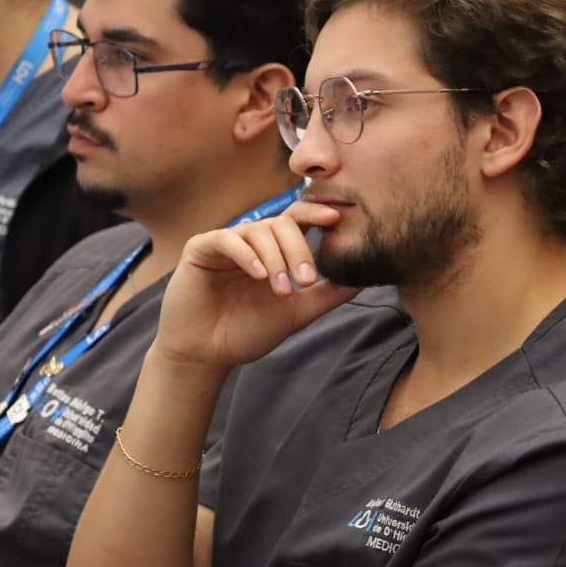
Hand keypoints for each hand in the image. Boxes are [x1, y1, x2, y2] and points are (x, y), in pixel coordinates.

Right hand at [152, 201, 360, 368]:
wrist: (206, 353)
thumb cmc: (248, 331)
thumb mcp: (296, 312)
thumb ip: (328, 294)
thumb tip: (364, 279)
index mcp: (275, 249)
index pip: (299, 219)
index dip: (317, 213)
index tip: (338, 219)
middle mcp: (252, 240)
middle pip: (283, 222)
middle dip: (299, 248)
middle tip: (306, 278)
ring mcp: (226, 242)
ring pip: (259, 231)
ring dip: (275, 258)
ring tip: (281, 289)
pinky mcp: (201, 248)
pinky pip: (228, 239)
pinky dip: (247, 255)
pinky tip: (259, 275)